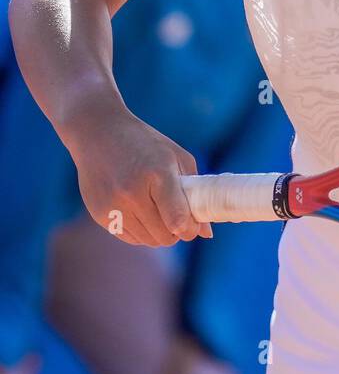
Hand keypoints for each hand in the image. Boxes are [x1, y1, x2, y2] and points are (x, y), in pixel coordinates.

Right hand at [70, 103, 211, 247]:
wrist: (97, 132)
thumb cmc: (144, 143)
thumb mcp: (175, 157)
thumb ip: (194, 192)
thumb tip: (206, 234)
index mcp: (157, 174)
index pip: (178, 220)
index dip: (190, 229)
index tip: (193, 224)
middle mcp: (133, 193)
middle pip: (164, 236)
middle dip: (176, 232)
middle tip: (177, 217)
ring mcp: (113, 206)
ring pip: (148, 241)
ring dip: (158, 233)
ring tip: (158, 212)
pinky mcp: (100, 214)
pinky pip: (129, 238)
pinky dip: (140, 232)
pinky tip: (141, 212)